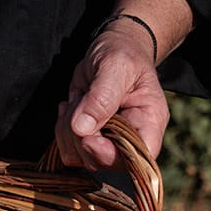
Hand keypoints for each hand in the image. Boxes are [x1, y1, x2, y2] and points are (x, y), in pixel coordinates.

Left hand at [56, 17, 167, 170]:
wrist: (112, 48)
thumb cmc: (122, 53)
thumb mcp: (116, 66)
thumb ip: (102, 96)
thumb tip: (81, 128)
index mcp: (149, 122)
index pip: (138, 158)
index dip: (111, 155)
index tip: (89, 137)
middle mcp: (131, 138)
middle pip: (103, 161)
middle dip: (81, 136)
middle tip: (79, 102)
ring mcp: (108, 141)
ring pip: (81, 158)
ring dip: (68, 131)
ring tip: (77, 100)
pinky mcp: (88, 139)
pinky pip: (68, 150)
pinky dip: (61, 130)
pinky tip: (70, 106)